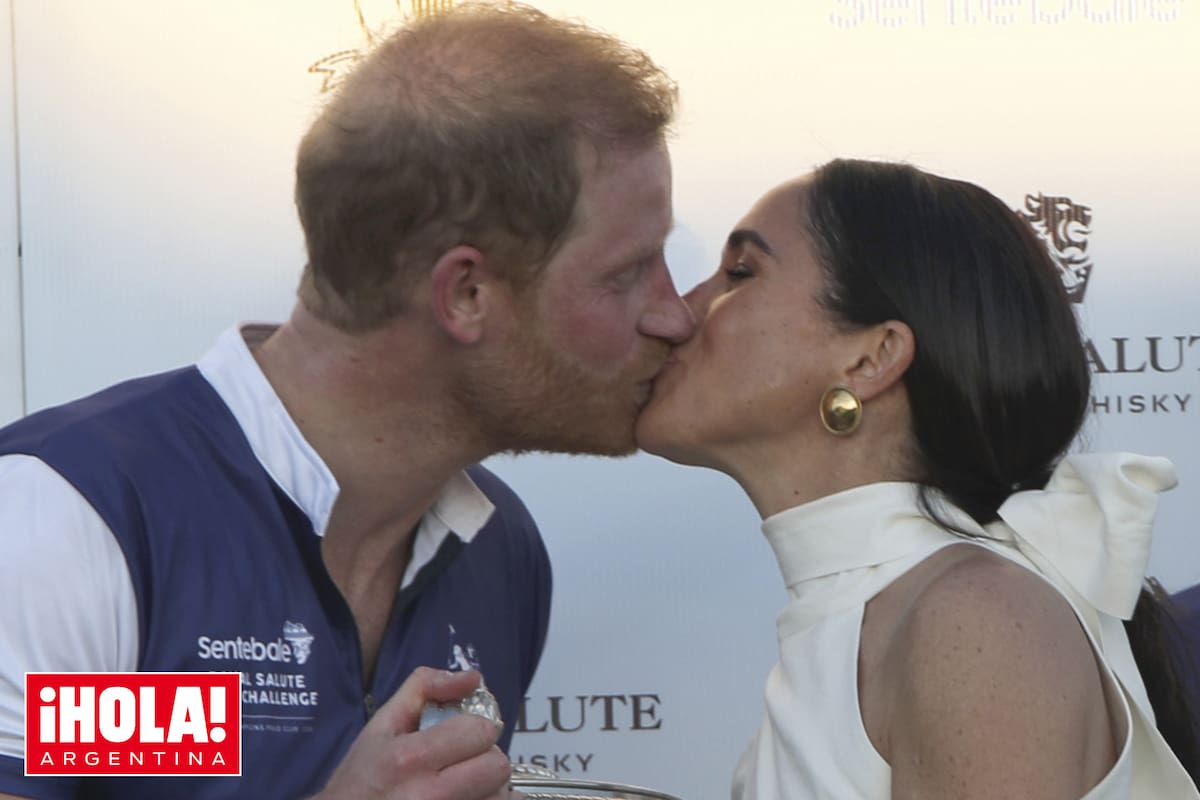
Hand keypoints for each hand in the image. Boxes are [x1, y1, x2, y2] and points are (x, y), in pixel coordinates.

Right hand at [311, 667, 511, 799]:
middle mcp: (427, 795)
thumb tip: (473, 677)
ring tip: (464, 783)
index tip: (464, 733)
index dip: (476, 727)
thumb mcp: (383, 722)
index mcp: (409, 758)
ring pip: (499, 795)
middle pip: (496, 767)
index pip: (479, 732)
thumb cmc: (363, 775)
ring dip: (489, 786)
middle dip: (486, 757)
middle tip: (467, 760)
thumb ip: (426, 687)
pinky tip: (469, 796)